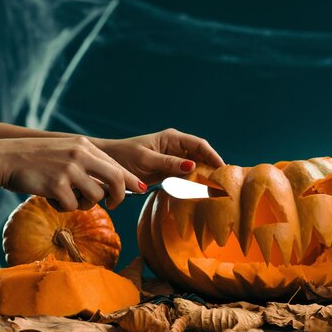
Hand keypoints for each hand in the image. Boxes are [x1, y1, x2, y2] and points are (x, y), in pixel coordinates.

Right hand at [0, 137, 143, 210]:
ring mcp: (69, 169)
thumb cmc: (36, 159)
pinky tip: (51, 198)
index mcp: (84, 146)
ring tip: (68, 197)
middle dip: (119, 196)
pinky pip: (72, 206)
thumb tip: (112, 185)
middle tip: (113, 205)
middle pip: (116, 180)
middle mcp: (81, 154)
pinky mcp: (57, 185)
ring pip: (96, 197)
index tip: (141, 189)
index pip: (116, 165)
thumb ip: (88, 164)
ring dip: (84, 203)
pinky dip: (64, 207)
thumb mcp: (66, 153)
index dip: (131, 180)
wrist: (3, 157)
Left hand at [93, 128, 224, 183]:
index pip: (199, 144)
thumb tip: (192, 165)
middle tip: (224, 182)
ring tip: (216, 189)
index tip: (223, 168)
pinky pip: (186, 176)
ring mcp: (173, 160)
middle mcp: (176, 147)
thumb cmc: (123, 156)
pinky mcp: (168, 172)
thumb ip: (168, 163)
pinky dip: (193, 183)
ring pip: (196, 167)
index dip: (213, 155)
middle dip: (212, 167)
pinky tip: (200, 193)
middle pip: (201, 155)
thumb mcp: (145, 159)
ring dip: (204, 176)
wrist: (107, 165)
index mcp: (172, 138)